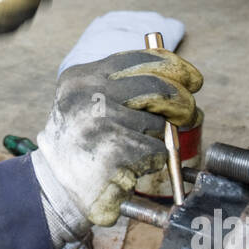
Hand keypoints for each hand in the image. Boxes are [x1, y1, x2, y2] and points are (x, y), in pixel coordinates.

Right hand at [31, 49, 202, 237]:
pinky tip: (132, 166)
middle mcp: (88, 96)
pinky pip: (157, 151)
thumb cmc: (82, 144)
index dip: (174, 67)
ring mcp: (100, 124)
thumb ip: (128, 88)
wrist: (55, 189)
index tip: (193, 80)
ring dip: (158, 138)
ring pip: (158, 123)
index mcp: (82, 77)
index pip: (139, 60)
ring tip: (133, 149)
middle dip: (181, 101)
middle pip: (156, 87)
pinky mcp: (115, 154)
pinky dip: (153, 161)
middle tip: (189, 113)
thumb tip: (182, 85)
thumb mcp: (91, 102)